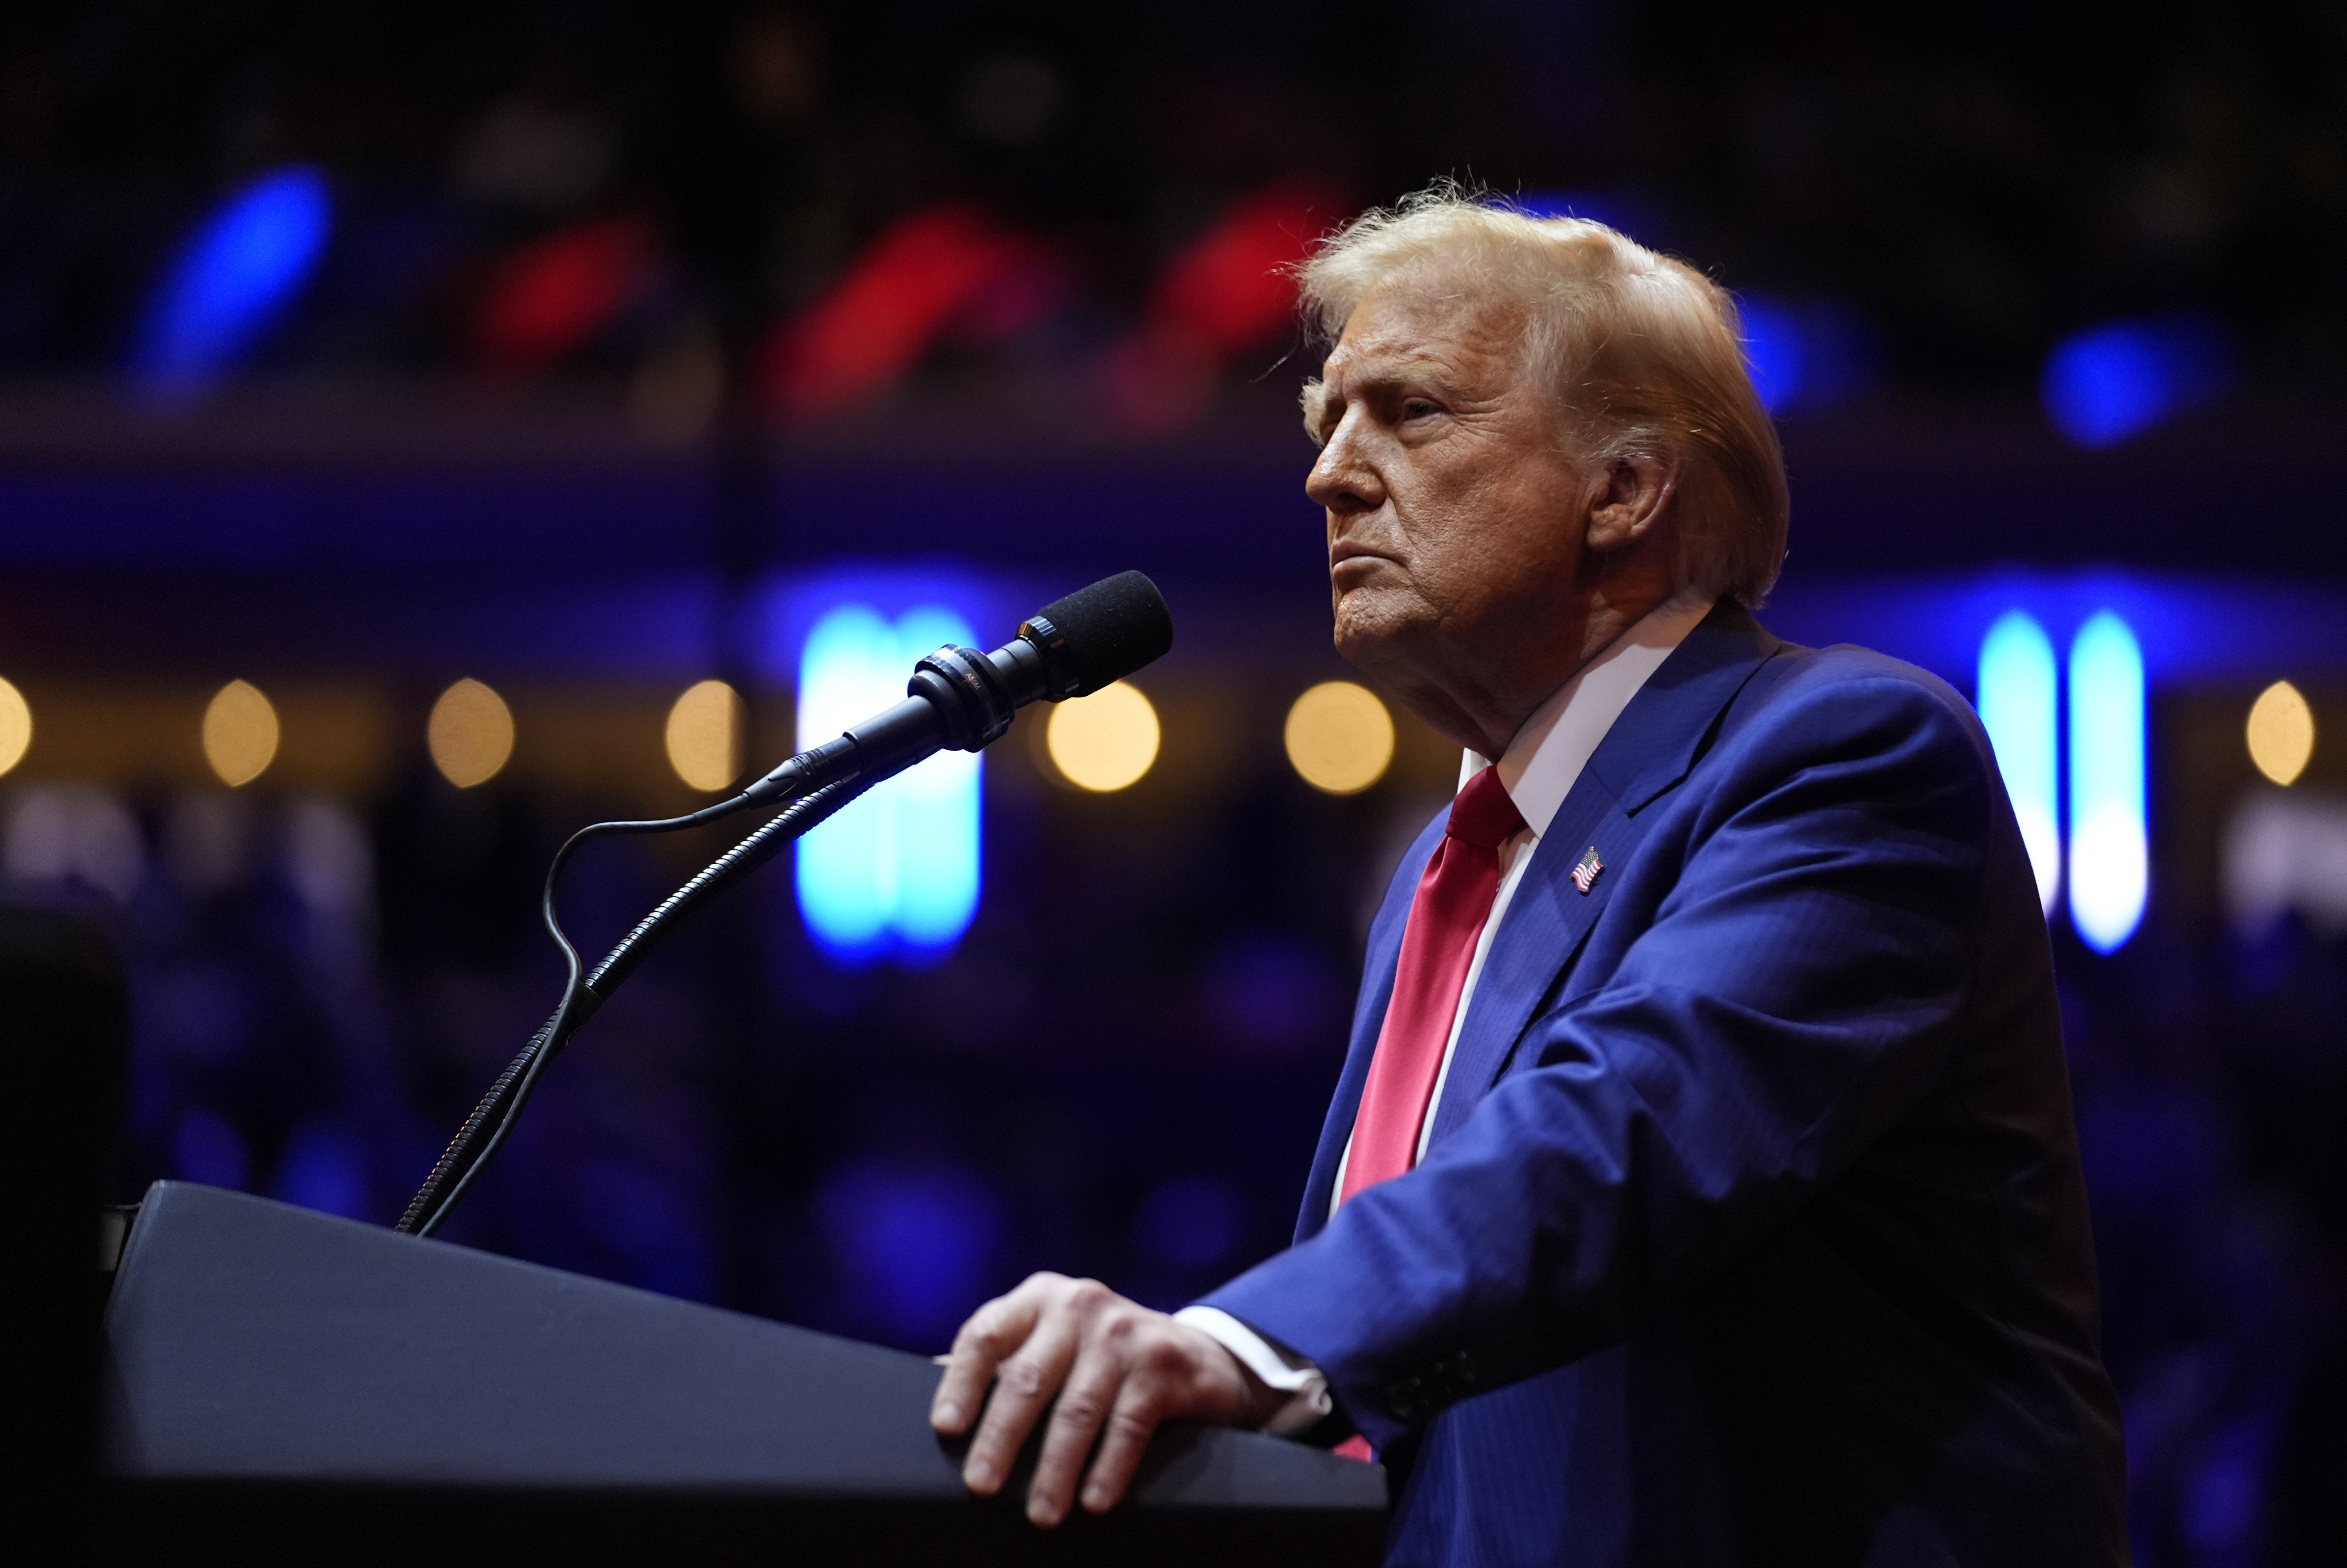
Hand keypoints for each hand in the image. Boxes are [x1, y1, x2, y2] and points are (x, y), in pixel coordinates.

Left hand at [929, 1271, 1280, 1525]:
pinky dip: (1109, 1467)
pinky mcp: (1163, 1362)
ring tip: (1040, 1513)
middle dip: (1001, 1438)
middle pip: (1027, 1378)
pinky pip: (1128, 1424)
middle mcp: (1079, 1305)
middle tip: (980, 1486)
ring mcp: (1123, 1331)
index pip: (987, 1334)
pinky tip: (1094, 1500)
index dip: (962, 1382)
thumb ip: (1007, 1360)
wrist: (1198, 1356)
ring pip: (1077, 1409)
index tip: (946, 1428)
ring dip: (1055, 1468)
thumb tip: (935, 1391)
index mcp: (1040, 1299)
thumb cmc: (1104, 1358)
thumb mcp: (1054, 1342)